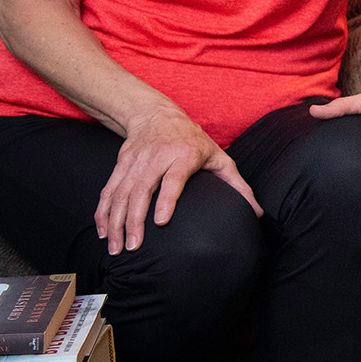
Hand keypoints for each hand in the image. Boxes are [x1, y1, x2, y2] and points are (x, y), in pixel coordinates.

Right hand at [97, 107, 260, 254]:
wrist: (156, 114)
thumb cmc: (193, 139)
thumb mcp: (218, 156)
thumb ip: (237, 184)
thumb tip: (257, 212)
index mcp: (184, 155)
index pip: (173, 179)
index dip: (165, 200)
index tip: (160, 222)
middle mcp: (157, 158)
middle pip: (141, 190)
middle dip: (134, 220)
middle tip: (133, 247)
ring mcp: (136, 161)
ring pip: (120, 193)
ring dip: (115, 221)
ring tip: (117, 247)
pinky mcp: (121, 164)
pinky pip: (108, 191)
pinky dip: (103, 212)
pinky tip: (104, 231)